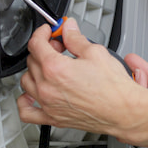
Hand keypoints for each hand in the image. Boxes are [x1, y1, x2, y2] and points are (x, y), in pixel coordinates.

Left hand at [17, 17, 141, 139]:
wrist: (123, 111)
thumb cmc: (114, 88)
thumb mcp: (96, 53)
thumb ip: (76, 39)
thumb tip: (69, 29)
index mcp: (55, 68)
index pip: (36, 44)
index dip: (42, 33)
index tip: (49, 32)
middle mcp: (47, 87)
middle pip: (32, 61)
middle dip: (43, 49)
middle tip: (59, 48)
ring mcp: (48, 104)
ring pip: (26, 81)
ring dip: (34, 71)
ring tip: (49, 68)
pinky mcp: (53, 118)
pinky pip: (26, 111)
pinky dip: (25, 101)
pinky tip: (33, 94)